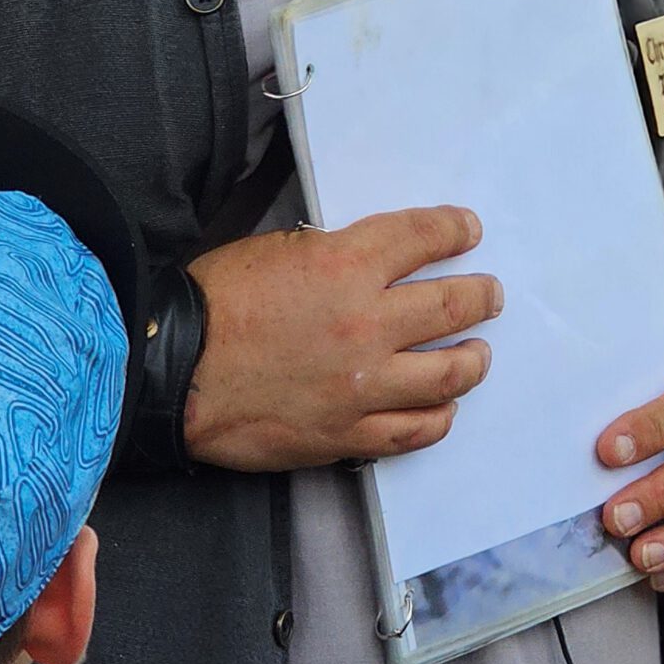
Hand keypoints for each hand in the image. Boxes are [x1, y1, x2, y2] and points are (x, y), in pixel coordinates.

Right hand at [184, 207, 502, 472]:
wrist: (172, 370)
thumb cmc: (215, 302)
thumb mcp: (279, 249)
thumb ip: (335, 253)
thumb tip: (370, 260)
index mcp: (348, 264)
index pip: (424, 237)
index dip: (455, 230)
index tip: (470, 231)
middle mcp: (367, 323)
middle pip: (450, 306)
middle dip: (480, 296)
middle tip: (490, 295)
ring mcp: (362, 384)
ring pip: (446, 374)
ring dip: (471, 360)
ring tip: (478, 353)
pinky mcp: (347, 433)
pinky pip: (413, 430)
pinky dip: (438, 418)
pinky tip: (443, 409)